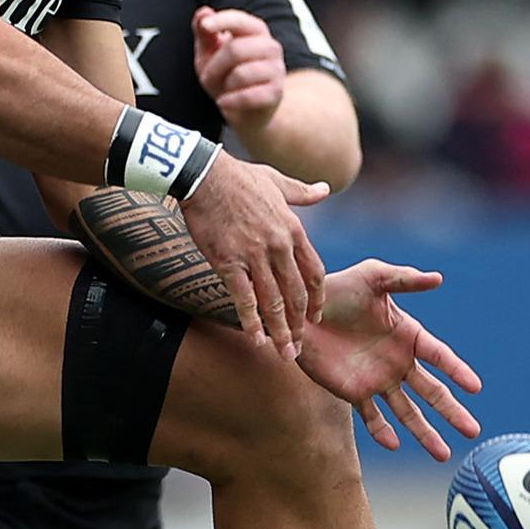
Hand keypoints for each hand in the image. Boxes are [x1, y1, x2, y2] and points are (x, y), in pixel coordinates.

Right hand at [179, 154, 328, 356]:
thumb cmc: (238, 176)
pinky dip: (251, 321)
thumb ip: (302, 192)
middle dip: (299, 324)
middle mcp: (279, 246)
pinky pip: (244, 298)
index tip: (315, 317)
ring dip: (280, 331)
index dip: (316, 299)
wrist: (204, 175)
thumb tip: (326, 189)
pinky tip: (255, 339)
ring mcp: (254, 255)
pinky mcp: (228, 261)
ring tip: (284, 353)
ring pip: (273, 301)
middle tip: (300, 347)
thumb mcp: (277, 180)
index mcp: (293, 229)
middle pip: (297, 294)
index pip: (314, 272)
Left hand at [194, 6, 286, 118]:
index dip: (222, 20)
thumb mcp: (210, 53)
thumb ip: (205, 33)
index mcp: (255, 31)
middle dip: (213, 66)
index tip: (205, 25)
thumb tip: (204, 11)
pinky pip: (249, 96)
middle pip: (236, 50)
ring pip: (241, 74)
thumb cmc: (226, 76)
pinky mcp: (276, 93)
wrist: (246, 111)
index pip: (241, 20)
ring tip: (223, 90)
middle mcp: (270, 47)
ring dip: (223, 85)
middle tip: (206, 78)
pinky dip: (230, 101)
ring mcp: (276, 70)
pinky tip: (224, 102)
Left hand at [293, 260, 483, 460]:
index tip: (475, 387)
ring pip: (407, 412)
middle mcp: (398, 362)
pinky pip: (371, 417)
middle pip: (432, 392)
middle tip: (473, 431)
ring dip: (425, 432)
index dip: (457, 371)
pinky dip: (382, 431)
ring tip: (443, 455)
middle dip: (452, 412)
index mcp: (408, 335)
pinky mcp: (353, 392)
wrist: (300, 311)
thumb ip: (403, 280)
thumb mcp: (371, 277)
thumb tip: (438, 278)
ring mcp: (377, 380)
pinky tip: (394, 444)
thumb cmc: (337, 288)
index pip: (439, 356)